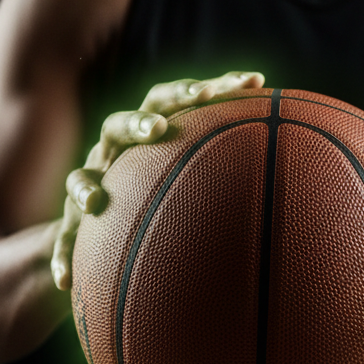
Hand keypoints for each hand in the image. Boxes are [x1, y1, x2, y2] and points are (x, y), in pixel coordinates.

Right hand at [51, 70, 264, 288]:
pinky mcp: (70, 226)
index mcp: (150, 135)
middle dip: (141, 125)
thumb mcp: (195, 180)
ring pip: (81, 177)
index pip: (174, 101)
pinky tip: (63, 282)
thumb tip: (302, 170)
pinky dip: (61, 257)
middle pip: (121, 125)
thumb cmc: (165, 200)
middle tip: (162, 130)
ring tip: (98, 198)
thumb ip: (236, 170)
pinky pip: (61, 241)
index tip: (251, 82)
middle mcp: (116, 153)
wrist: (102, 229)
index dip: (208, 89)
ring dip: (86, 185)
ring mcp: (91, 186)